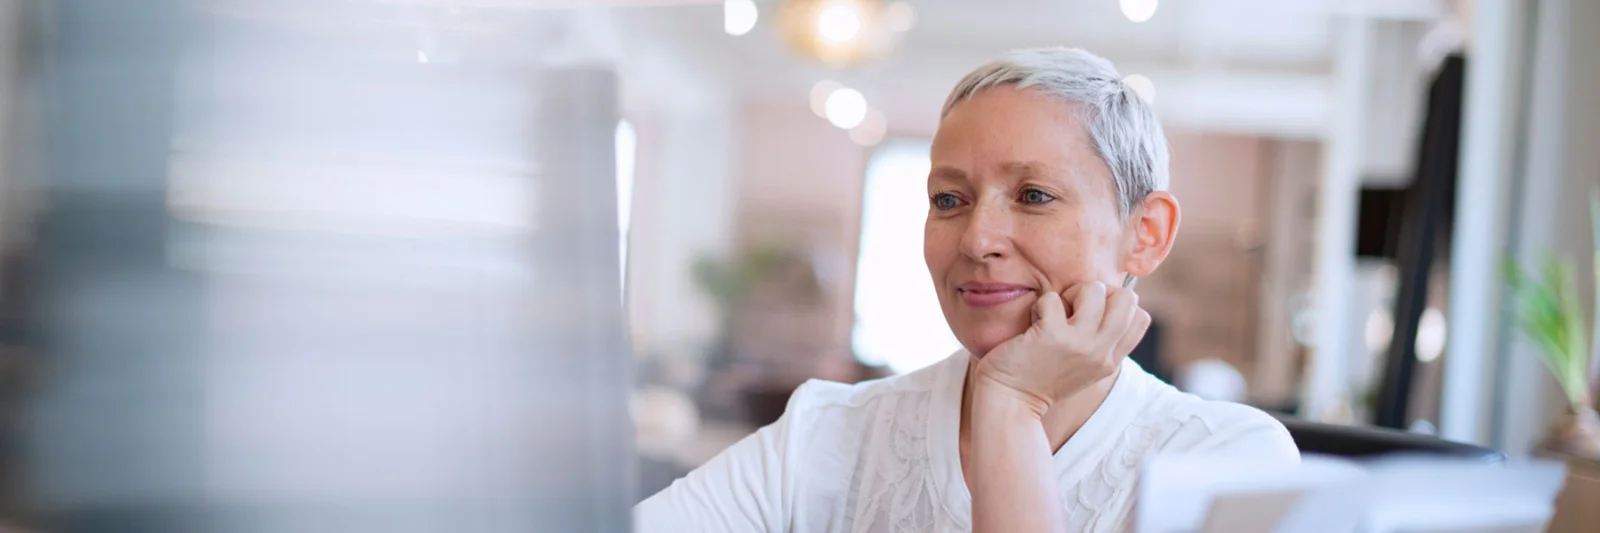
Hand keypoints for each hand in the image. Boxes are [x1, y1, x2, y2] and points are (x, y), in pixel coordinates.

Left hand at [971, 281, 1150, 415]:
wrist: (1010, 402)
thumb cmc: (1040, 378)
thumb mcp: (1083, 367)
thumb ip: (1100, 342)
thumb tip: (1108, 299)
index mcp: (1110, 361)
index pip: (1140, 317)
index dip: (1117, 304)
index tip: (1091, 313)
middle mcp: (1101, 353)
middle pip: (1126, 298)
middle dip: (1099, 292)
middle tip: (1073, 309)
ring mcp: (1079, 344)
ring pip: (1094, 289)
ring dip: (1070, 293)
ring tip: (1053, 314)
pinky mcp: (1052, 335)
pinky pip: (1053, 298)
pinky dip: (1040, 305)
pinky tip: (1032, 324)